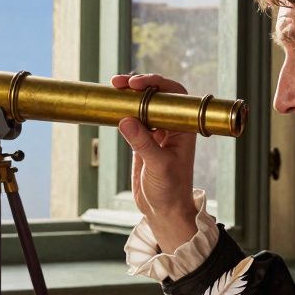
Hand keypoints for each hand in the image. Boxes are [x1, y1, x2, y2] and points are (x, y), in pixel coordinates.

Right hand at [111, 73, 198, 252]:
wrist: (164, 211)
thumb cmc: (171, 190)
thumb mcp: (158, 166)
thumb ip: (143, 143)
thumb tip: (125, 120)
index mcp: (183, 127)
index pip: (172, 95)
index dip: (156, 84)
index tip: (137, 84)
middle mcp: (171, 126)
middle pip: (155, 95)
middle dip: (138, 85)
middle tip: (119, 83)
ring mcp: (155, 132)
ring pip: (142, 105)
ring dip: (128, 96)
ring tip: (112, 89)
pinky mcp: (141, 141)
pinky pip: (131, 119)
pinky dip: (121, 111)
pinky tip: (111, 107)